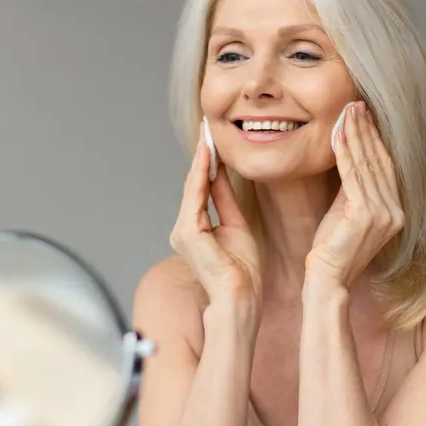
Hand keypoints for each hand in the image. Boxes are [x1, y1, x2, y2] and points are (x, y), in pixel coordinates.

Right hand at [169, 133, 261, 306]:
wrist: (241, 298)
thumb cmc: (243, 272)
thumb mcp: (238, 225)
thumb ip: (226, 200)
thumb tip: (221, 174)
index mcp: (195, 229)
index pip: (202, 188)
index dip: (208, 163)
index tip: (214, 139)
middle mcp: (184, 229)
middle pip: (194, 184)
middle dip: (202, 155)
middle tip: (208, 127)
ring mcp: (183, 231)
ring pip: (193, 187)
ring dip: (201, 159)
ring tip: (208, 134)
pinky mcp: (188, 233)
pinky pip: (195, 196)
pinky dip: (201, 174)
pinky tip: (209, 155)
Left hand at [306, 101, 403, 287]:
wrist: (327, 280)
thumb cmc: (331, 250)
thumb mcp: (347, 213)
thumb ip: (353, 189)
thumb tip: (349, 156)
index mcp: (395, 211)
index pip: (385, 166)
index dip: (375, 138)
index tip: (364, 115)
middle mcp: (394, 211)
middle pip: (379, 160)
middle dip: (366, 129)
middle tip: (356, 103)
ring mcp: (383, 214)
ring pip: (366, 163)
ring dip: (355, 134)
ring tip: (347, 110)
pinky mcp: (365, 215)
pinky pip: (352, 175)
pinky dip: (344, 151)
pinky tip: (337, 133)